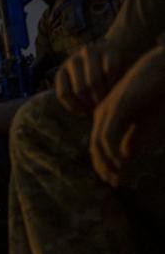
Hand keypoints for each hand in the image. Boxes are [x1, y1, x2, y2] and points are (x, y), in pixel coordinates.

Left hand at [55, 42, 125, 115]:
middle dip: (92, 103)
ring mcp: (91, 54)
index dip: (76, 107)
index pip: (64, 94)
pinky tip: (119, 90)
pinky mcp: (109, 51)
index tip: (86, 113)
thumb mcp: (82, 86)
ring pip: (94, 82)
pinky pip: (110, 72)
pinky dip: (115, 84)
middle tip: (101, 108)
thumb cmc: (99, 78)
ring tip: (109, 102)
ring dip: (103, 96)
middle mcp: (74, 61)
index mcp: (63, 72)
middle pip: (80, 90)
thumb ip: (78, 99)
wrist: (120, 52)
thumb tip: (82, 116)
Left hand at [89, 47, 164, 186]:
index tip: (114, 181)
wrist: (162, 71)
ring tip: (118, 175)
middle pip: (96, 146)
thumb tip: (125, 155)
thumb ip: (134, 137)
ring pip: (99, 142)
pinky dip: (112, 148)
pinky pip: (109, 132)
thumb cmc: (154, 95)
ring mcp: (108, 109)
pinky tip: (122, 160)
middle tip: (114, 183)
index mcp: (107, 117)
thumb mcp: (143, 122)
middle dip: (103, 167)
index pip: (98, 146)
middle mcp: (102, 113)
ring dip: (107, 162)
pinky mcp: (118, 106)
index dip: (104, 165)